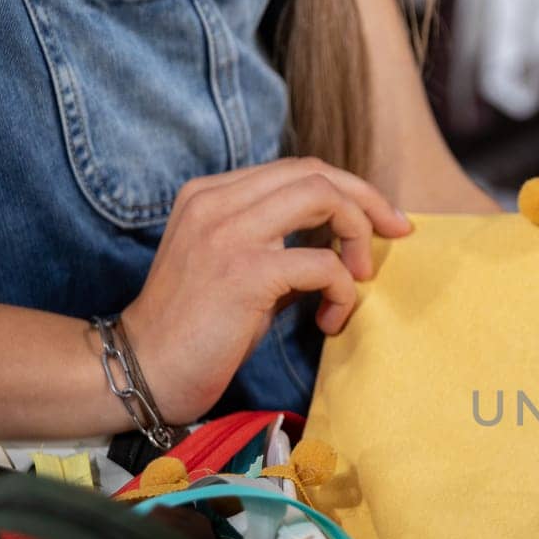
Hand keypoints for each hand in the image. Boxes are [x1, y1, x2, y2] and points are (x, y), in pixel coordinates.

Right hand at [123, 158, 410, 423]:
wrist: (143, 370)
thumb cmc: (197, 330)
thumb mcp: (241, 272)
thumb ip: (282, 246)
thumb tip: (343, 243)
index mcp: (211, 193)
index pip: (296, 168)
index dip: (349, 189)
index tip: (382, 220)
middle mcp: (216, 201)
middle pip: (315, 172)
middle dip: (367, 201)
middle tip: (396, 234)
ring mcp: (228, 232)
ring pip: (323, 198)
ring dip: (358, 237)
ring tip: (357, 279)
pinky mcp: (244, 272)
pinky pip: (322, 263)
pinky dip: (342, 290)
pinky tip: (330, 320)